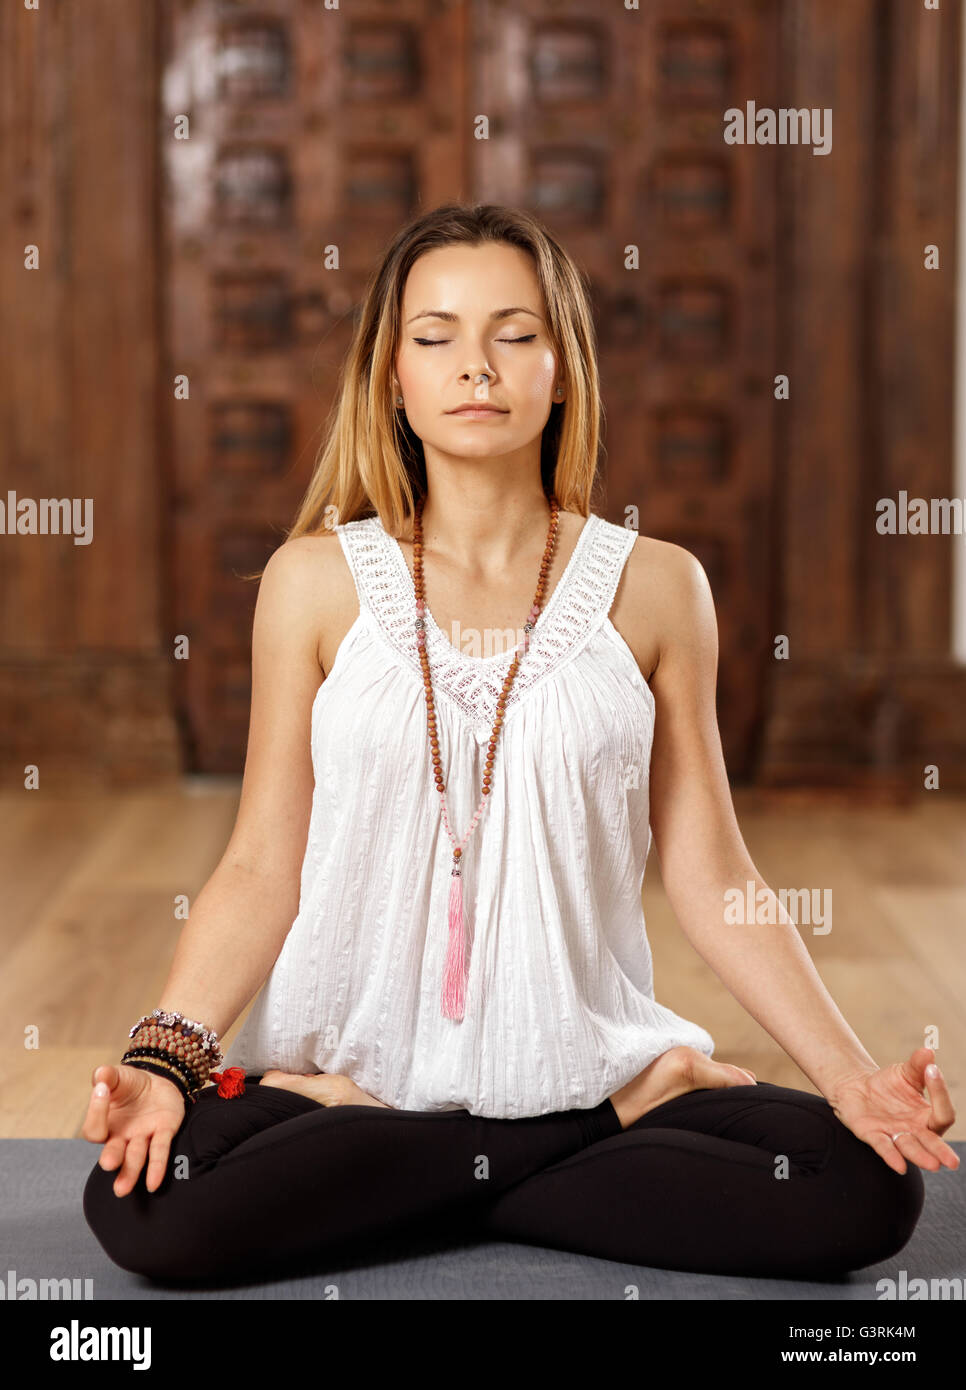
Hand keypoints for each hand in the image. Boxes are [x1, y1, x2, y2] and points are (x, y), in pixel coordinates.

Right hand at [81, 1063, 185, 1196]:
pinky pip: (159, 1151)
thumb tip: (100, 1075)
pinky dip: (157, 1167)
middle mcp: (122, 1136)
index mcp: (106, 1124)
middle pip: (114, 1151)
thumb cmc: (130, 1084)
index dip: (96, 1110)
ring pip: (135, 1157)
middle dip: (111, 1158)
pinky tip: (154, 1184)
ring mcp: (143, 1136)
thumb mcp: (118, 1076)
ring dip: (131, 1172)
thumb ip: (107, 1076)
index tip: (101, 1090)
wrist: (158, 1081)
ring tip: (123, 1189)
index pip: (95, 1128)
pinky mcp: (164, 1132)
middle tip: (108, 1164)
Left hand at [824, 1046, 958, 1175]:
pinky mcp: (874, 1136)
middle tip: (953, 1161)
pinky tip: (899, 1165)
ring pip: (910, 1148)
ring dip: (920, 1156)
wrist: (858, 1087)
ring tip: (934, 1165)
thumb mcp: (905, 1072)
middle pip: (932, 1142)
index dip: (940, 1092)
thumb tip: (929, 1051)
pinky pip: (884, 1148)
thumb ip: (918, 1065)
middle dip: (941, 1152)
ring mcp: (895, 1134)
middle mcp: (915, 1130)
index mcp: (927, 1116)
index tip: (932, 1071)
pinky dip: (891, 1156)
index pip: (941, 1112)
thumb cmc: (888, 1084)